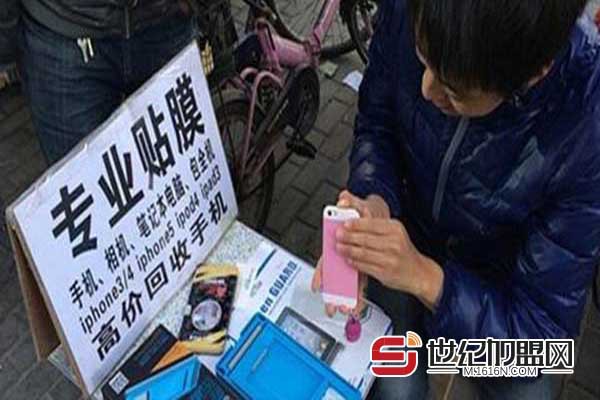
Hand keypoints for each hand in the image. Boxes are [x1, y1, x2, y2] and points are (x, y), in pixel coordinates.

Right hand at [310, 190, 385, 316]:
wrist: (377, 216)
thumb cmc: (363, 213)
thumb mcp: (358, 205)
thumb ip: (350, 203)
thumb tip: (344, 198)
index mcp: (337, 242)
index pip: (326, 260)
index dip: (321, 274)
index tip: (318, 286)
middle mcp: (342, 254)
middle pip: (334, 277)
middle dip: (332, 293)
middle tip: (331, 306)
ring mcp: (351, 261)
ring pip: (345, 283)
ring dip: (345, 298)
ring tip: (347, 311)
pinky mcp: (362, 265)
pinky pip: (358, 283)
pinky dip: (358, 295)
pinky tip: (357, 307)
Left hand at [336, 218, 443, 309]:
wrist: (419, 272)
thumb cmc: (403, 251)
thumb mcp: (395, 233)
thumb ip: (377, 228)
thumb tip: (354, 224)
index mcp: (395, 229)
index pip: (372, 223)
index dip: (356, 223)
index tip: (344, 223)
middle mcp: (394, 242)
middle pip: (365, 238)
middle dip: (348, 236)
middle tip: (337, 235)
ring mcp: (390, 258)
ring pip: (363, 252)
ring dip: (348, 250)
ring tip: (339, 247)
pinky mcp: (385, 272)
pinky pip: (365, 266)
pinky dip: (355, 262)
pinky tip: (349, 259)